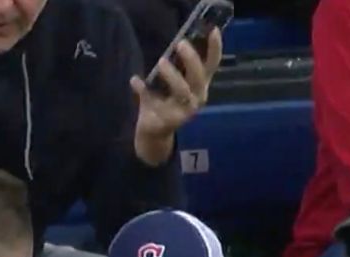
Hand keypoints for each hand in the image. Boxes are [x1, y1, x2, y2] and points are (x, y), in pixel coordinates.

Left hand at [130, 29, 222, 162]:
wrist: (155, 132)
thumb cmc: (165, 102)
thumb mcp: (171, 82)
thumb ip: (171, 65)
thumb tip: (169, 45)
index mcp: (200, 85)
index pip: (212, 65)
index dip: (215, 49)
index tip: (213, 30)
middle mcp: (197, 97)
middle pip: (199, 77)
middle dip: (191, 60)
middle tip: (180, 44)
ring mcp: (185, 111)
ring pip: (183, 92)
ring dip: (173, 76)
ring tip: (161, 62)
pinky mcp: (169, 121)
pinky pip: (156, 103)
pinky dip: (144, 90)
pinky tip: (135, 80)